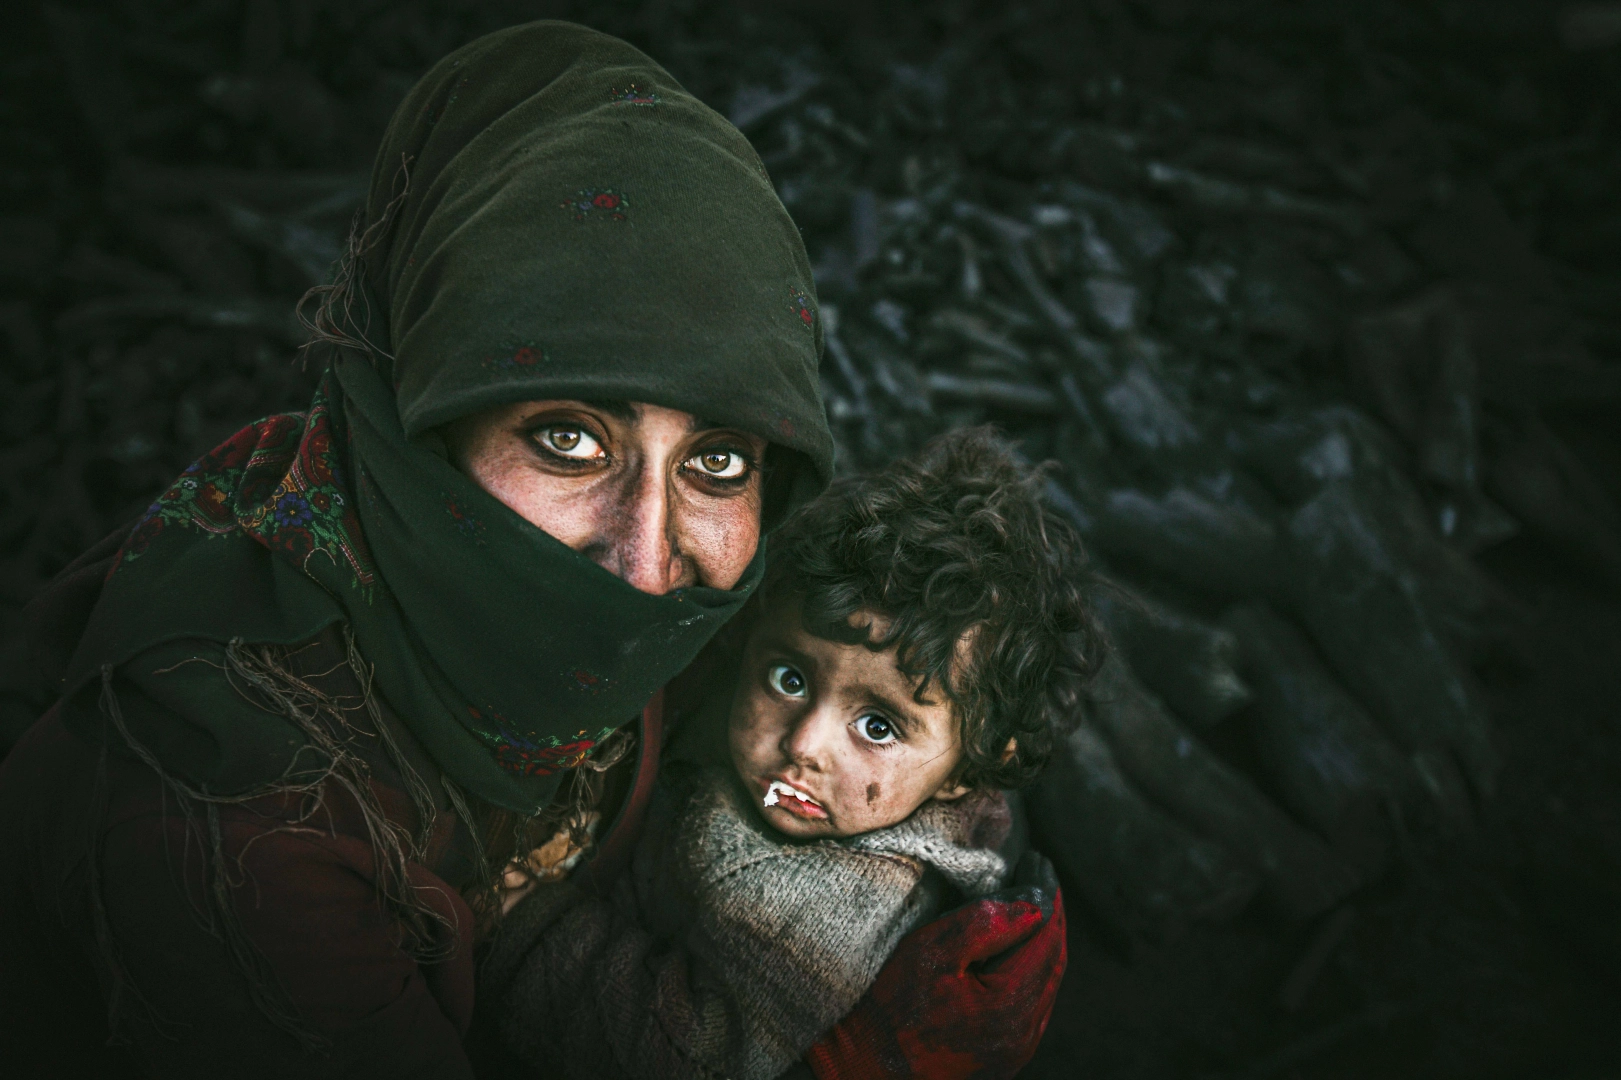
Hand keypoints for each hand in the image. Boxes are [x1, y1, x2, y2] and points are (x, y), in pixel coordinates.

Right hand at [805, 853, 1066, 1079]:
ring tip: (1027, 910)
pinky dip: (1029, 972)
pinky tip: (1014, 955)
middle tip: (1037, 878)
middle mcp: (1023, 1032)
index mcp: (1010, 1003)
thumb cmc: (889, 1008)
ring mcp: (1015, 1050)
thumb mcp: (931, 951)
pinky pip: (1031, 1006)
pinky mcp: (1003, 1057)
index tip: (1037, 862)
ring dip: (1041, 944)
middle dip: (1049, 916)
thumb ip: (987, 923)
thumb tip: (1033, 902)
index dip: (1047, 894)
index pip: (1046, 934)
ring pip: (1045, 984)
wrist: (862, 1068)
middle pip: (1052, 960)